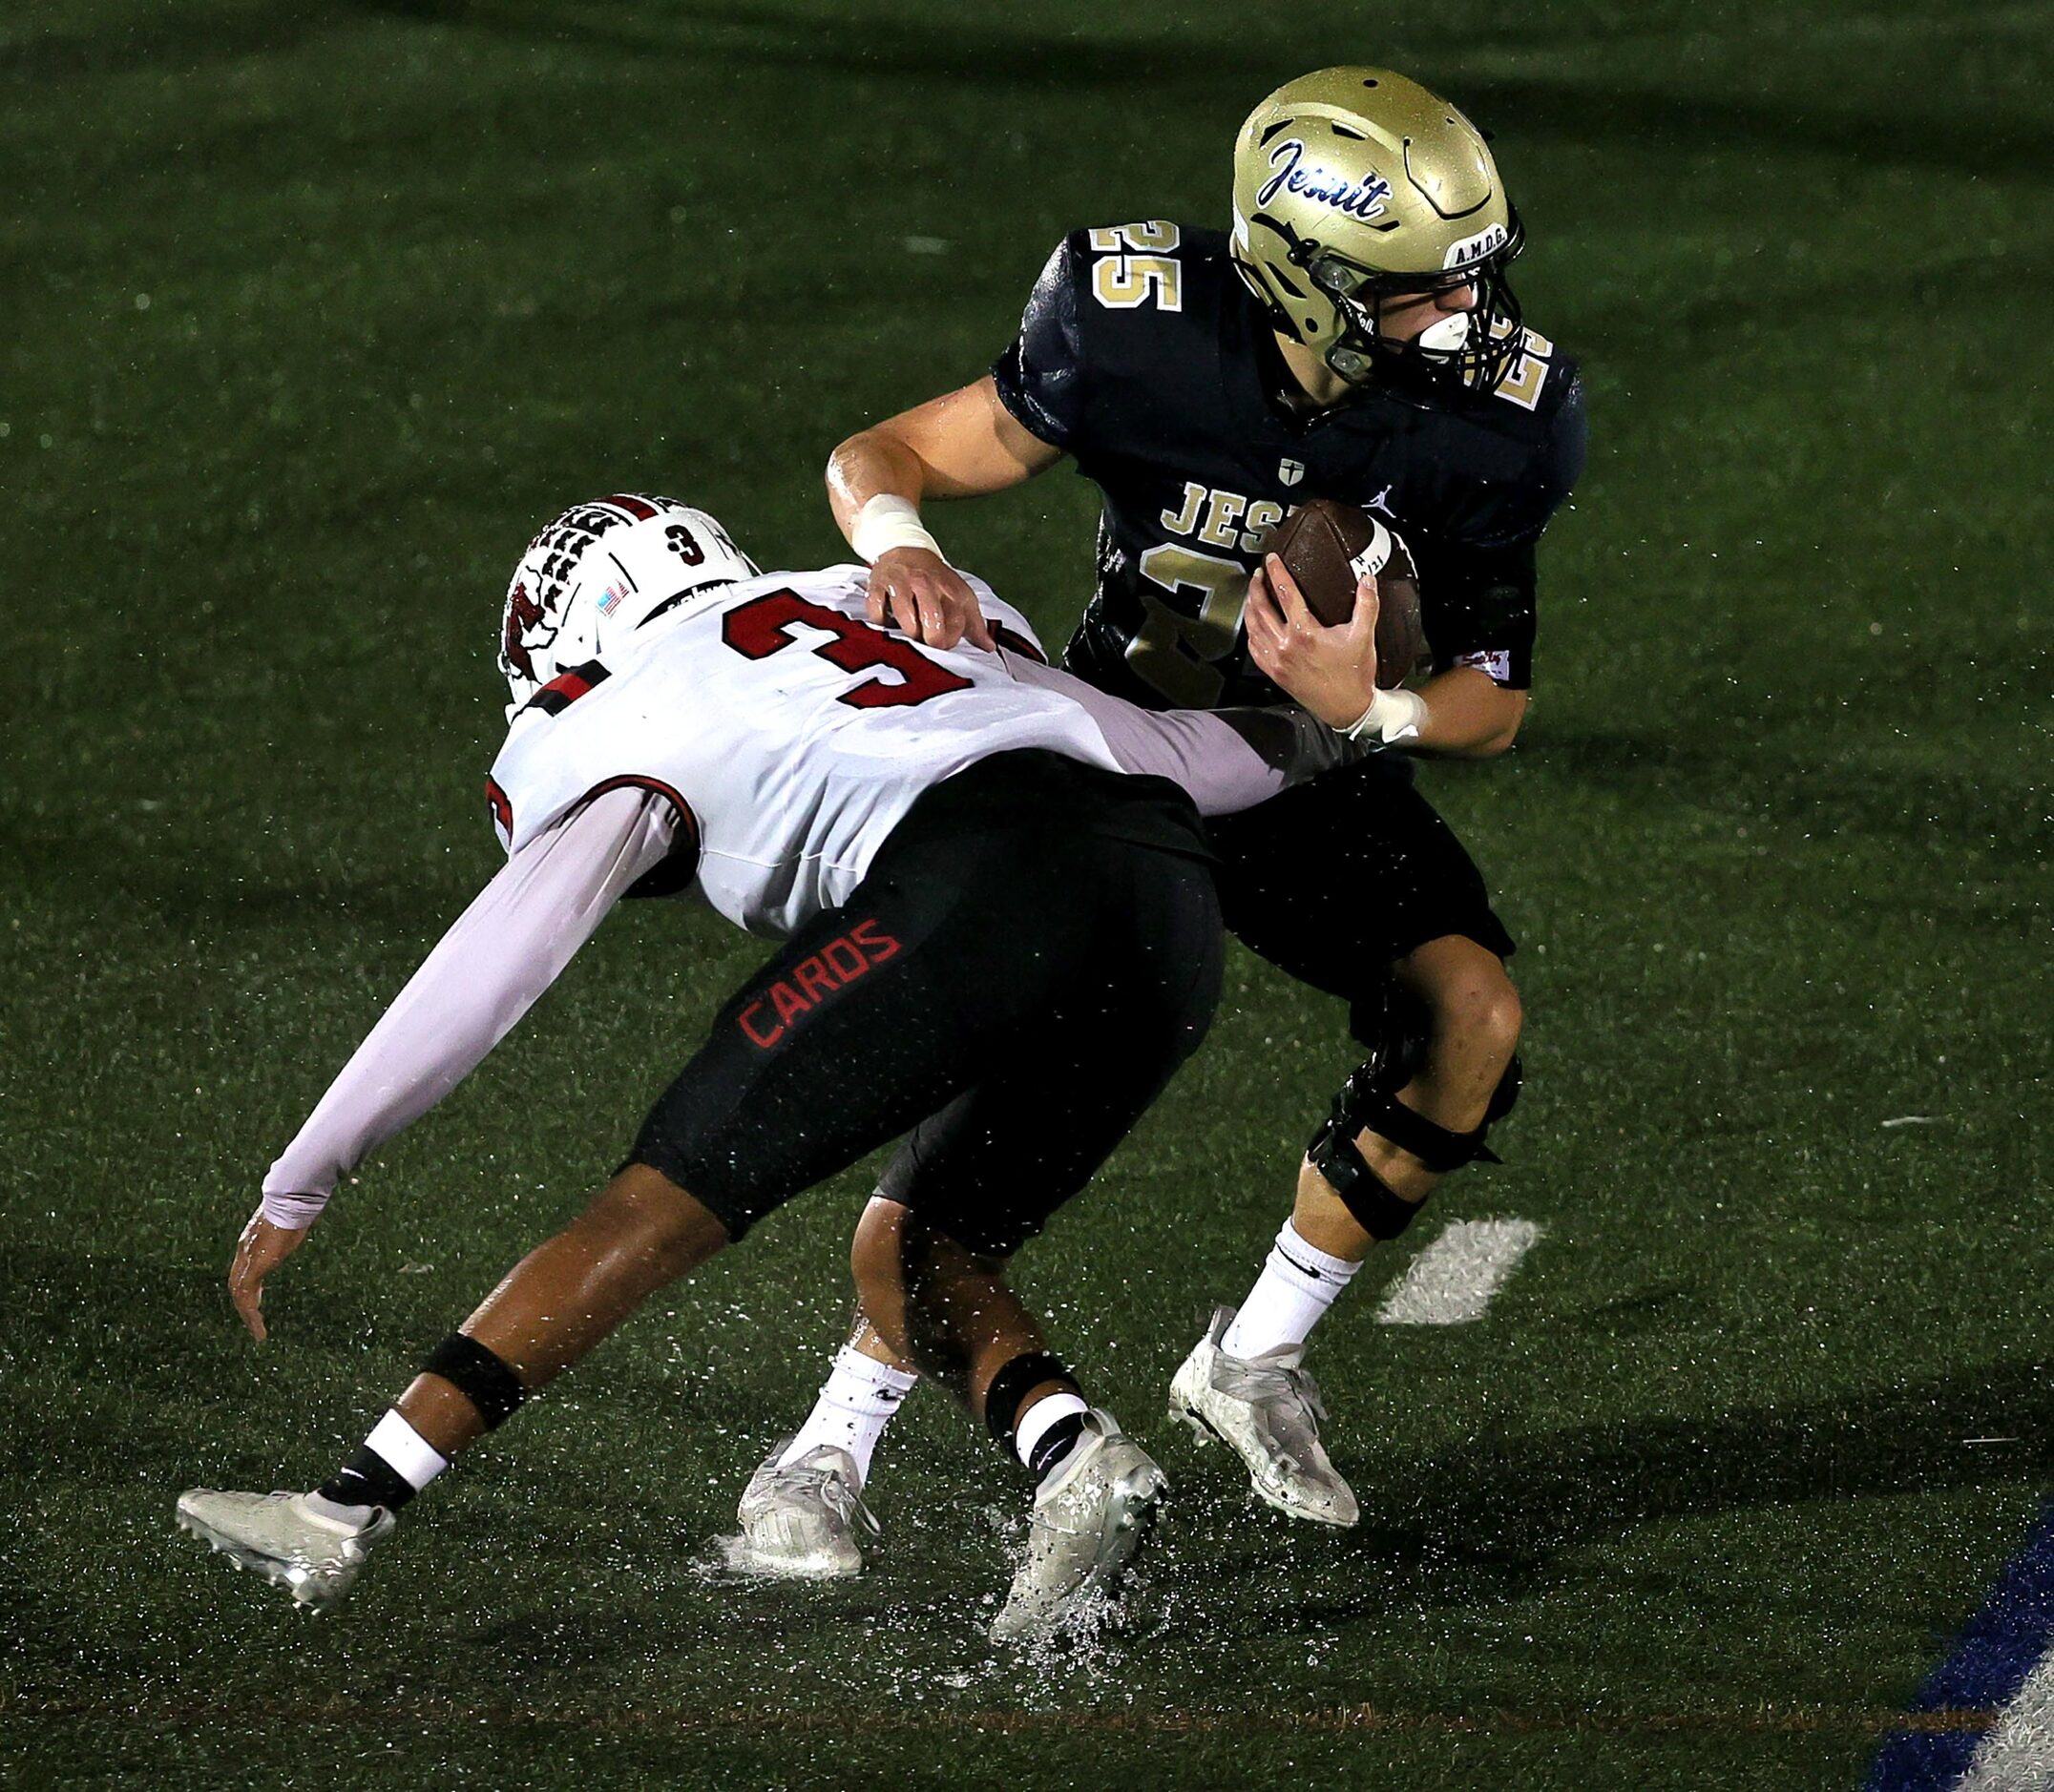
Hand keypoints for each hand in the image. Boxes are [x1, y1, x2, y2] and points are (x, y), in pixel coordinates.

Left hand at [229, 1206, 309, 1340]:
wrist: (290, 1200)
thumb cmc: (296, 1206)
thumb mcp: (293, 1220)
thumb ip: (293, 1224)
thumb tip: (307, 1216)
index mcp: (251, 1241)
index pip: (243, 1269)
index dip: (248, 1286)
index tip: (257, 1298)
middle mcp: (244, 1251)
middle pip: (236, 1284)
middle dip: (245, 1304)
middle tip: (254, 1321)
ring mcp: (247, 1259)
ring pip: (239, 1294)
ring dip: (247, 1315)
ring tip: (258, 1332)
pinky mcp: (254, 1266)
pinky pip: (246, 1297)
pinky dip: (250, 1315)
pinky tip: (259, 1328)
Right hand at [865, 547, 994, 651]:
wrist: (906, 547)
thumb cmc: (936, 581)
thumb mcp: (960, 596)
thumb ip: (975, 624)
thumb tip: (989, 647)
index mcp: (951, 590)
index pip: (958, 622)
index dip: (951, 640)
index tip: (945, 643)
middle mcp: (928, 584)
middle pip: (933, 620)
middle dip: (931, 638)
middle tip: (926, 641)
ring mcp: (902, 583)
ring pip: (905, 616)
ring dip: (908, 630)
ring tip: (908, 630)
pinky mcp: (879, 584)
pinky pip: (877, 609)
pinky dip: (880, 620)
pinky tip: (887, 620)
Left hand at [1244, 554, 1380, 728]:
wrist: (1348, 708)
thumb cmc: (1355, 674)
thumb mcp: (1363, 636)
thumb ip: (1366, 604)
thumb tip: (1367, 579)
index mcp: (1305, 633)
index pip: (1286, 594)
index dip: (1276, 572)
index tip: (1271, 559)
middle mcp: (1286, 646)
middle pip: (1261, 609)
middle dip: (1257, 588)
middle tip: (1259, 574)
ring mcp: (1277, 661)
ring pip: (1253, 628)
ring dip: (1250, 608)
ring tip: (1253, 595)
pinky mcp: (1275, 673)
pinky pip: (1254, 649)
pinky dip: (1251, 633)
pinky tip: (1253, 626)